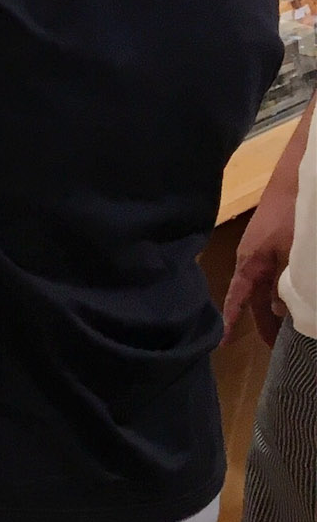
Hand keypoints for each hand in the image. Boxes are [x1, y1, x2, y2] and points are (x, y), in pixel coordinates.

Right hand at [224, 156, 302, 345]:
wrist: (299, 177)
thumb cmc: (293, 215)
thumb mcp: (294, 253)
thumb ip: (286, 282)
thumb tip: (277, 307)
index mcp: (251, 263)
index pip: (238, 298)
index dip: (231, 321)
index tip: (223, 343)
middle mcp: (253, 260)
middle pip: (254, 296)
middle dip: (264, 321)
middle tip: (275, 345)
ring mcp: (263, 250)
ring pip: (266, 284)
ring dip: (274, 305)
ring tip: (288, 325)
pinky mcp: (275, 242)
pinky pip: (274, 273)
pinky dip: (281, 288)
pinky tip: (293, 292)